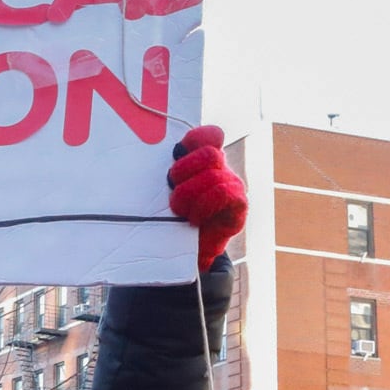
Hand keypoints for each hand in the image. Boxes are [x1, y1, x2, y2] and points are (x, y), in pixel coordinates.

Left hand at [167, 125, 247, 267]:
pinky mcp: (239, 206)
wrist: (185, 253)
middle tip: (172, 189)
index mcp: (203, 160)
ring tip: (180, 210)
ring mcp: (233, 186)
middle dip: (183, 172)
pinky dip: (205, 206)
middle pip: (209, 154)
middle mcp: (221, 170)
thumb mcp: (161, 191)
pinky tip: (195, 218)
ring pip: (213, 175)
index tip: (177, 152)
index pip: (209, 136)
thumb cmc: (169, 219)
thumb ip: (162, 172)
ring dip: (189, 194)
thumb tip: (150, 151)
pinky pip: (224, 193)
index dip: (195, 139)